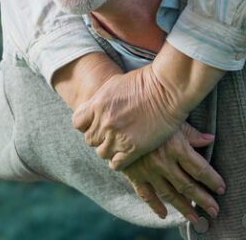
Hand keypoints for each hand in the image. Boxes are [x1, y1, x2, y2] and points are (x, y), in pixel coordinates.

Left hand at [72, 63, 188, 169]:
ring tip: (119, 144)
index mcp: (97, 104)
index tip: (96, 124)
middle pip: (90, 139)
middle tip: (111, 134)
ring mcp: (117, 136)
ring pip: (101, 153)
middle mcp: (104, 122)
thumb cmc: (146, 82)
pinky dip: (119, 161)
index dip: (86, 124)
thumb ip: (101, 100)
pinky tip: (126, 154)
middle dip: (99, 137)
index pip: (77, 123)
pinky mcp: (133, 148)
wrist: (167, 89)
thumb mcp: (115, 84)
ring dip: (109, 149)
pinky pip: (116, 163)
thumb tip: (95, 107)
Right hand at [123, 122, 223, 223]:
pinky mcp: (134, 175)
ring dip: (184, 207)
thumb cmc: (150, 114)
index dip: (213, 180)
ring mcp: (148, 171)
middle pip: (188, 186)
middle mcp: (164, 163)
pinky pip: (146, 194)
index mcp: (177, 147)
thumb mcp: (173, 120)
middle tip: (215, 211)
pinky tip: (164, 214)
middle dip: (203, 200)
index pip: (200, 169)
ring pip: (170, 194)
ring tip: (195, 218)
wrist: (119, 118)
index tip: (221, 189)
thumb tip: (211, 139)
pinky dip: (155, 206)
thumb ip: (192, 133)